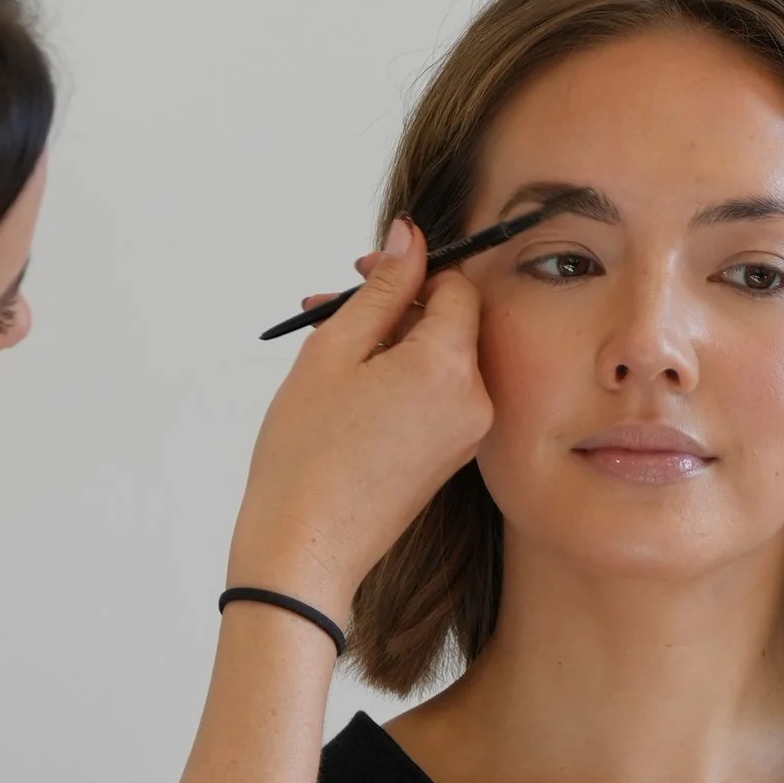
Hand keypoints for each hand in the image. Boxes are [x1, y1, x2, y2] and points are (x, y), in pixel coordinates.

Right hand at [227, 219, 490, 618]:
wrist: (307, 547)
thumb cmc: (308, 454)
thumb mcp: (335, 350)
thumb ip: (381, 288)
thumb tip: (411, 236)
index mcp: (450, 365)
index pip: (457, 285)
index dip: (413, 268)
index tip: (365, 272)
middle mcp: (476, 399)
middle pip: (453, 321)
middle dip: (398, 305)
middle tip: (337, 306)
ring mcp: (468, 433)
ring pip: (442, 358)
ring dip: (392, 342)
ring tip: (330, 350)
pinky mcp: (453, 456)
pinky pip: (437, 395)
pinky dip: (400, 379)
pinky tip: (350, 386)